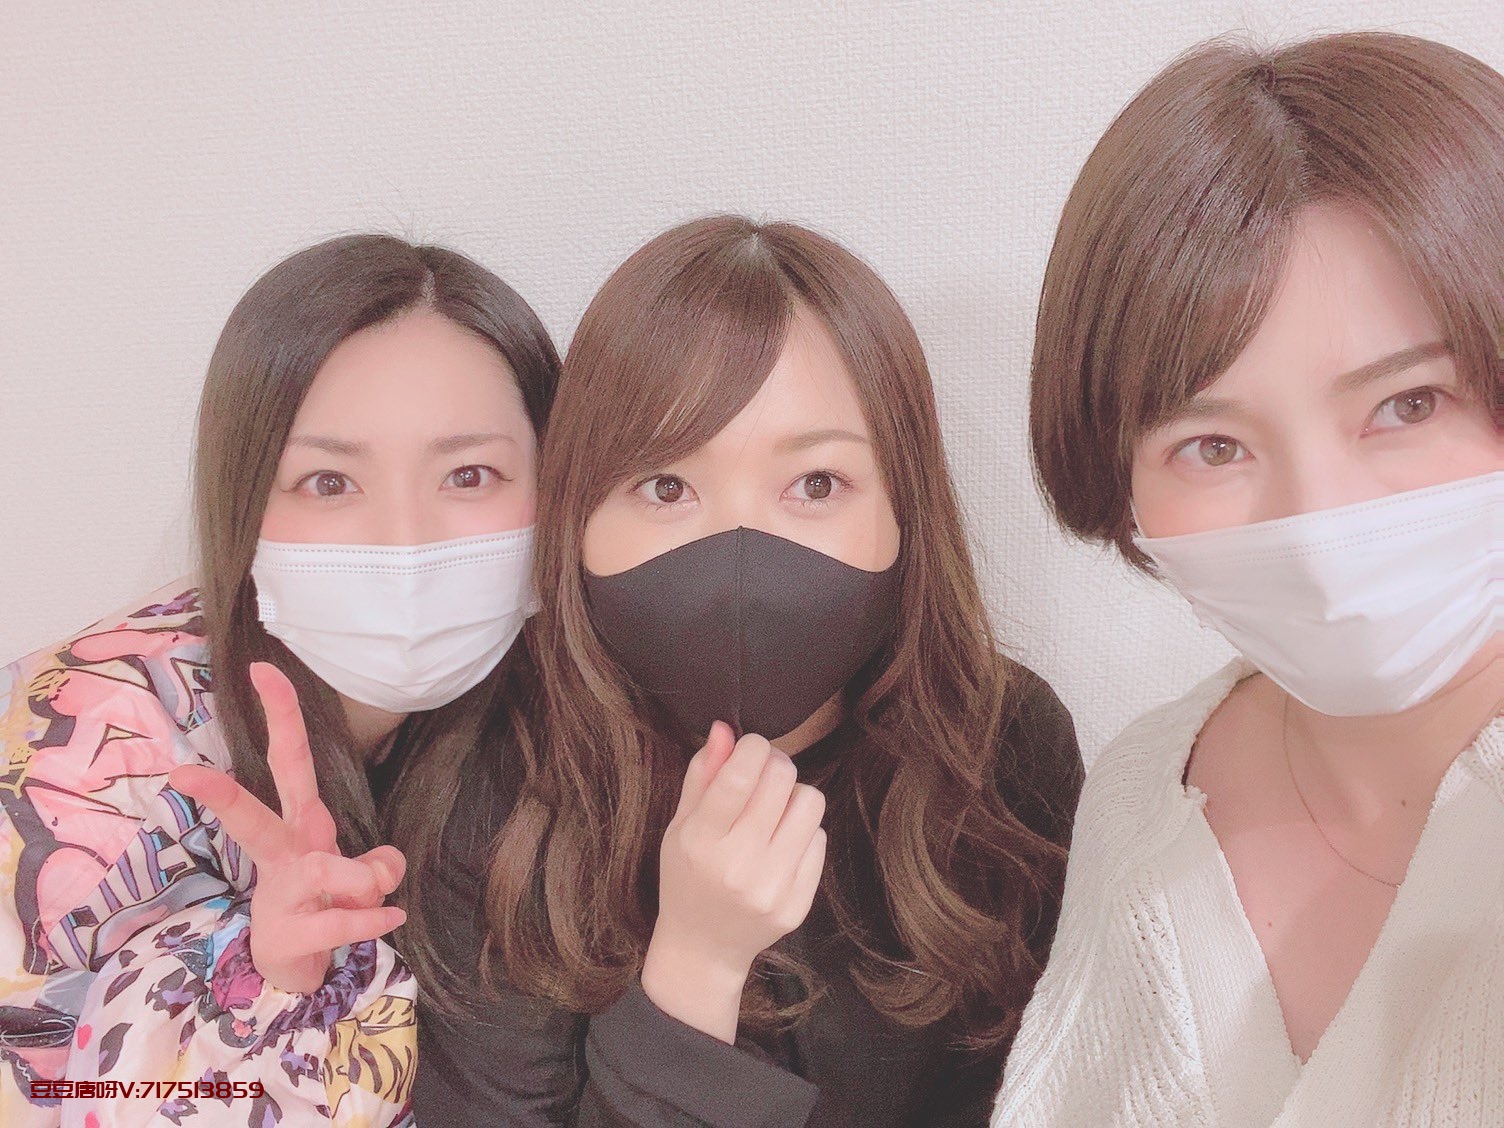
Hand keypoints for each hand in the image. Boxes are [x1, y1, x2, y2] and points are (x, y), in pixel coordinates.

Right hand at [169, 662, 406, 993]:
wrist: (295, 967)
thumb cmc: (321, 901)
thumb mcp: (357, 873)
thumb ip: (378, 862)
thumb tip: (386, 867)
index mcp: (301, 823)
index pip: (290, 761)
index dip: (281, 716)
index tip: (263, 670)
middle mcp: (286, 853)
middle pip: (255, 815)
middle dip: (222, 796)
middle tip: (185, 775)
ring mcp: (283, 895)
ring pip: (316, 871)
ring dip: (356, 876)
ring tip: (377, 887)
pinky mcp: (293, 935)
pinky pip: (337, 921)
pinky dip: (370, 919)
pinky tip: (392, 918)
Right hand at [641, 722, 825, 1040]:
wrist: (703, 948)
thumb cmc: (687, 877)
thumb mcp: (681, 825)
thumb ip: (702, 774)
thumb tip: (726, 729)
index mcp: (701, 842)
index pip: (740, 777)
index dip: (754, 747)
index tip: (752, 745)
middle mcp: (739, 866)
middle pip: (782, 780)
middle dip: (775, 765)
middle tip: (764, 774)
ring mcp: (773, 888)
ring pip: (810, 803)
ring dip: (794, 796)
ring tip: (774, 810)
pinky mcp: (799, 903)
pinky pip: (819, 838)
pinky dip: (803, 831)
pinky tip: (780, 843)